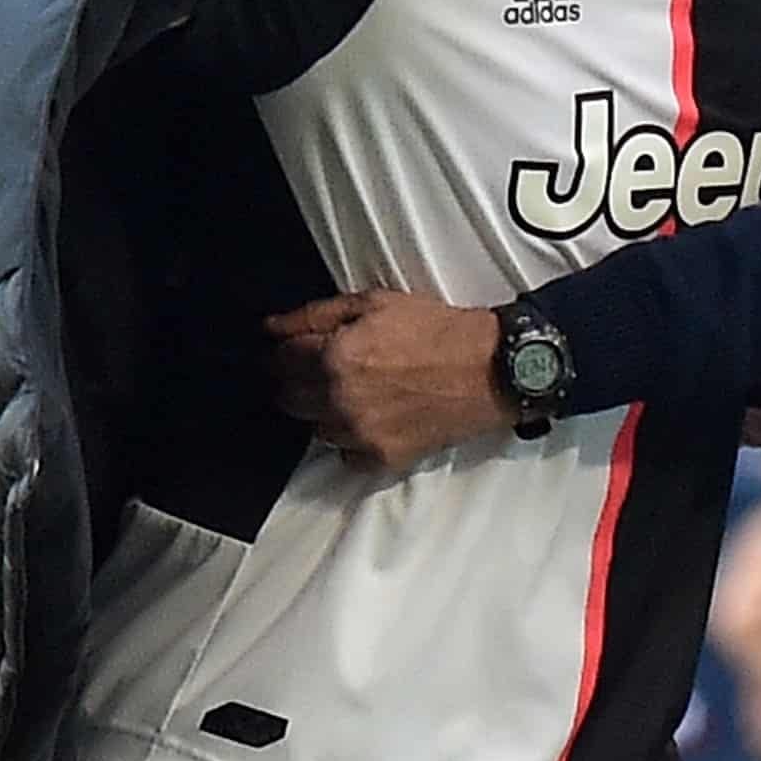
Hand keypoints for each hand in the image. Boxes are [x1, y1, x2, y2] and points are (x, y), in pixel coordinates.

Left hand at [265, 289, 513, 470]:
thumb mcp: (375, 303)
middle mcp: (339, 399)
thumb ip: (316, 315)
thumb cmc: (436, 330)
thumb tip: (270, 327)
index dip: (284, 352)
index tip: (294, 351)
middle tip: (325, 371)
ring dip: (324, 411)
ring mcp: (358, 433)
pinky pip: (344, 453)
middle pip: (288, 398)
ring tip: (357, 393)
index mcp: (334, 356)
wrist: (489, 369)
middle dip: (297, 382)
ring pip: (314, 428)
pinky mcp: (380, 458)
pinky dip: (351, 438)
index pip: (280, 360)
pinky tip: (373, 417)